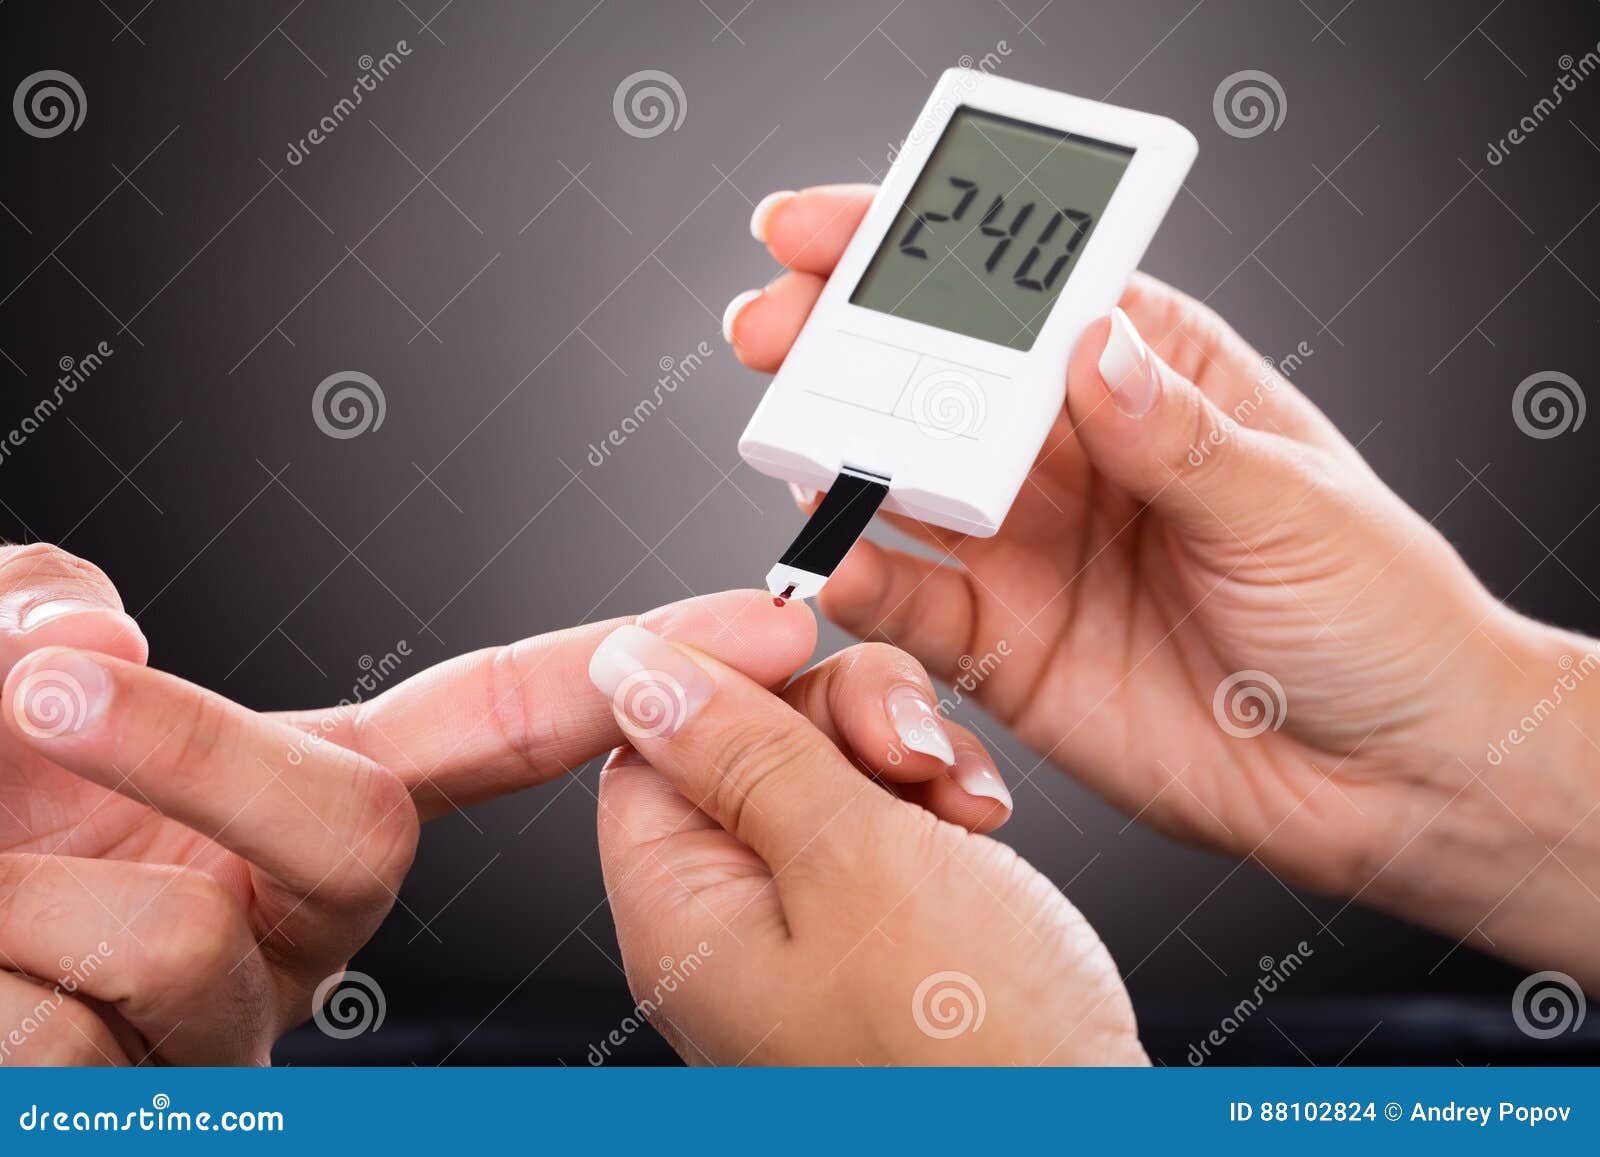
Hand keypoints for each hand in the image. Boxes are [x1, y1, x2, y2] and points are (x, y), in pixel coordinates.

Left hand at [0, 542, 815, 1062]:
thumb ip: (40, 612)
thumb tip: (94, 634)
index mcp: (273, 803)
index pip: (483, 727)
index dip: (617, 672)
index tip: (749, 628)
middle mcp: (275, 919)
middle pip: (355, 828)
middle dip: (196, 744)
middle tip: (46, 684)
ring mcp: (214, 1027)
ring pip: (188, 937)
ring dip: (7, 876)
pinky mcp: (146, 1101)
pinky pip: (88, 1037)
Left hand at [591, 627, 1142, 1064]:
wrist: (1089, 1143)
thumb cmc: (976, 1052)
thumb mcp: (852, 860)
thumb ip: (742, 749)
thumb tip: (628, 664)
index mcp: (683, 916)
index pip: (652, 743)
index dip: (728, 676)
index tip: (804, 641)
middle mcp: (730, 930)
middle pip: (747, 746)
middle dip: (843, 718)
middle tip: (910, 749)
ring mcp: (809, 934)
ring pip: (829, 772)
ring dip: (907, 759)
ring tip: (964, 804)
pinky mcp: (882, 934)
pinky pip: (884, 827)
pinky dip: (936, 807)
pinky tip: (980, 825)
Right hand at [727, 186, 1599, 985]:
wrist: (1384, 778)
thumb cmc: (1373, 616)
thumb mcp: (1290, 504)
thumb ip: (1174, 437)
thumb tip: (1087, 348)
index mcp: (1149, 377)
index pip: (1021, 293)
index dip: (924, 250)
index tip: (835, 230)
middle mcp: (1072, 456)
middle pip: (935, 376)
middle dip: (845, 339)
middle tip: (776, 324)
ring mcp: (1028, 548)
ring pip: (903, 480)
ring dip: (837, 451)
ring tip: (790, 432)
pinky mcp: (1005, 644)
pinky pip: (912, 601)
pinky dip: (864, 576)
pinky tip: (839, 552)